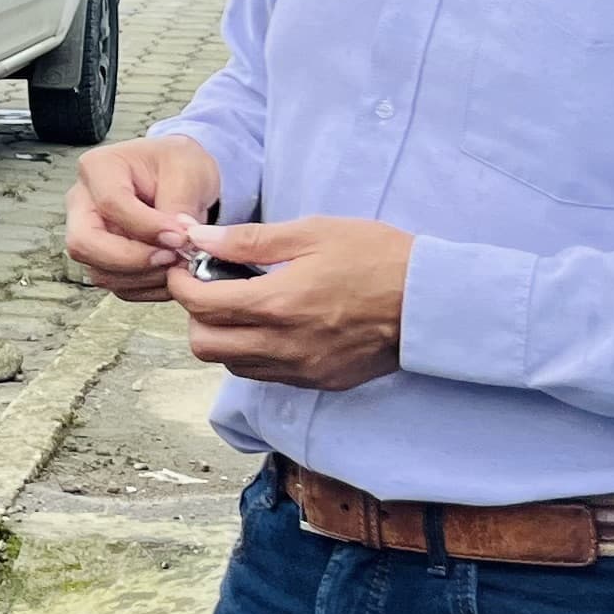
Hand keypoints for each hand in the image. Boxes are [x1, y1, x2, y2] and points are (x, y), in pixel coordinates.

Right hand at [65, 134, 222, 300]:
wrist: (180, 179)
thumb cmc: (178, 165)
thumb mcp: (188, 169)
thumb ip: (180, 203)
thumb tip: (177, 239)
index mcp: (98, 168)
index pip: (110, 203)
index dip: (146, 226)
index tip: (181, 236)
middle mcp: (82, 202)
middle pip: (84, 243)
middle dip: (132, 260)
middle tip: (171, 258)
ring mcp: (88, 233)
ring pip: (99, 271)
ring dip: (144, 276)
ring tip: (179, 263)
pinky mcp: (101, 259)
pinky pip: (116, 286)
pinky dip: (147, 287)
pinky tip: (171, 272)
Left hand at [165, 216, 413, 389]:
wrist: (432, 301)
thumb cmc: (377, 257)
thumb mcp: (312, 232)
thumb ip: (249, 240)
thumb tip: (199, 238)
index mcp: (277, 304)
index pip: (199, 305)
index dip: (181, 283)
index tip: (186, 266)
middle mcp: (283, 345)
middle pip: (203, 345)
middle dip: (195, 315)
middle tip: (211, 286)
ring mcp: (301, 369)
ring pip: (231, 364)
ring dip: (224, 337)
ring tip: (243, 305)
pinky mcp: (319, 381)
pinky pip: (265, 375)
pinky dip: (254, 353)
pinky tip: (272, 325)